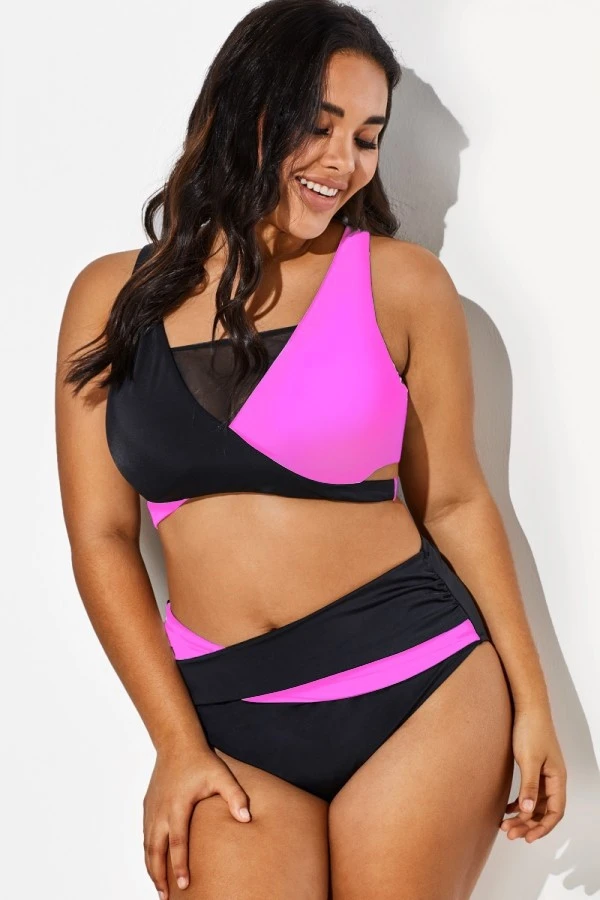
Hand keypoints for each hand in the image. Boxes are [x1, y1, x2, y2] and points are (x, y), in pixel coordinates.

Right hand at [143, 741, 251, 897]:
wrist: (177, 744)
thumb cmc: (201, 761)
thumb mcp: (221, 776)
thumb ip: (235, 796)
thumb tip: (246, 819)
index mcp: (178, 806)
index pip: (177, 842)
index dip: (179, 866)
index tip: (185, 885)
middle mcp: (161, 811)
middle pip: (155, 851)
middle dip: (159, 876)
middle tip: (166, 898)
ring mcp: (152, 809)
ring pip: (147, 846)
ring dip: (151, 868)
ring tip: (159, 889)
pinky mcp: (148, 806)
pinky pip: (145, 835)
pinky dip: (148, 853)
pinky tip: (153, 863)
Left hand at [500, 705, 566, 842]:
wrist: (527, 707)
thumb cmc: (531, 730)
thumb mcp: (529, 760)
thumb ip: (529, 786)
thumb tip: (528, 811)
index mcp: (557, 778)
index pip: (555, 811)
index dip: (543, 827)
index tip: (527, 838)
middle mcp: (553, 778)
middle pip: (544, 810)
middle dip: (528, 824)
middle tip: (509, 833)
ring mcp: (543, 773)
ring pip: (535, 803)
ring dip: (522, 815)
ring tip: (505, 824)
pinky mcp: (532, 767)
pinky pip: (529, 792)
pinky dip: (519, 802)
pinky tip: (507, 808)